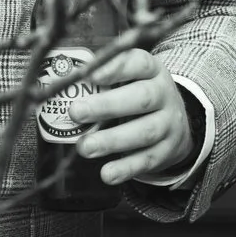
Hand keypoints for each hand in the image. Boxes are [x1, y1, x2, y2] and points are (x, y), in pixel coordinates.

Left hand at [68, 49, 194, 185]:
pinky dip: (126, 168)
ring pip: (145, 132)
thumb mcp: (130, 79)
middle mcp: (164, 95)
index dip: (116, 68)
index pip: (140, 63)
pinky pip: (147, 160)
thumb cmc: (138, 97)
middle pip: (142, 98)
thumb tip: (59, 82)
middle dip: (107, 106)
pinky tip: (106, 173)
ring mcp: (168, 124)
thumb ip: (102, 79)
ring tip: (85, 147)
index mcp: (153, 72)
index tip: (90, 75)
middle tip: (75, 112)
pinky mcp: (166, 151)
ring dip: (112, 140)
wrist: (175, 124)